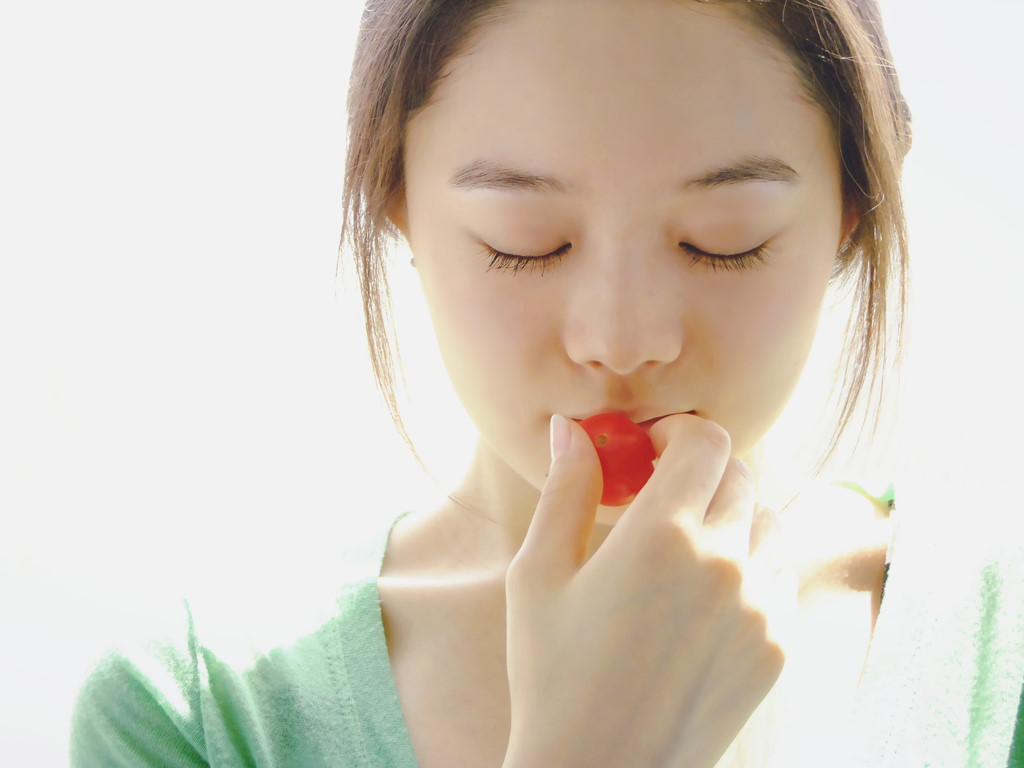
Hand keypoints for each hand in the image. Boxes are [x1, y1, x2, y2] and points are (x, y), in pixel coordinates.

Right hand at [503, 413, 796, 767]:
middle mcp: (724, 563)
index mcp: (663, 535)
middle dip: (700, 471)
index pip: (705, 440)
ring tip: (684, 546)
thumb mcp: (539, 576)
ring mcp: (759, 608)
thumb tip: (570, 429)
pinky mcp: (775, 648)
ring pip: (767, 521)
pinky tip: (706, 592)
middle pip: (739, 475)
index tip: (651, 450)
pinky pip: (780, 575)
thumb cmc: (552, 675)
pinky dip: (751, 564)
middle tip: (660, 496)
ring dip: (730, 514)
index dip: (678, 432)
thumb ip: (565, 491)